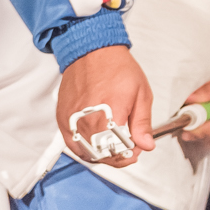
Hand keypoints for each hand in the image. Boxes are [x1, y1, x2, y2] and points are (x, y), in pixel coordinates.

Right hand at [56, 45, 153, 166]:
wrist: (92, 53)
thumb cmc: (117, 69)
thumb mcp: (141, 94)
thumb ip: (142, 123)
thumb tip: (146, 144)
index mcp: (109, 115)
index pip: (117, 151)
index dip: (128, 155)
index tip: (136, 150)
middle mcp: (86, 121)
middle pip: (100, 155)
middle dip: (117, 156)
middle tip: (127, 148)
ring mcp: (71, 122)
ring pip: (85, 153)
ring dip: (101, 154)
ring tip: (113, 145)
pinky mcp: (62, 120)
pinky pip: (72, 144)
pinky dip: (85, 148)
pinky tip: (97, 141)